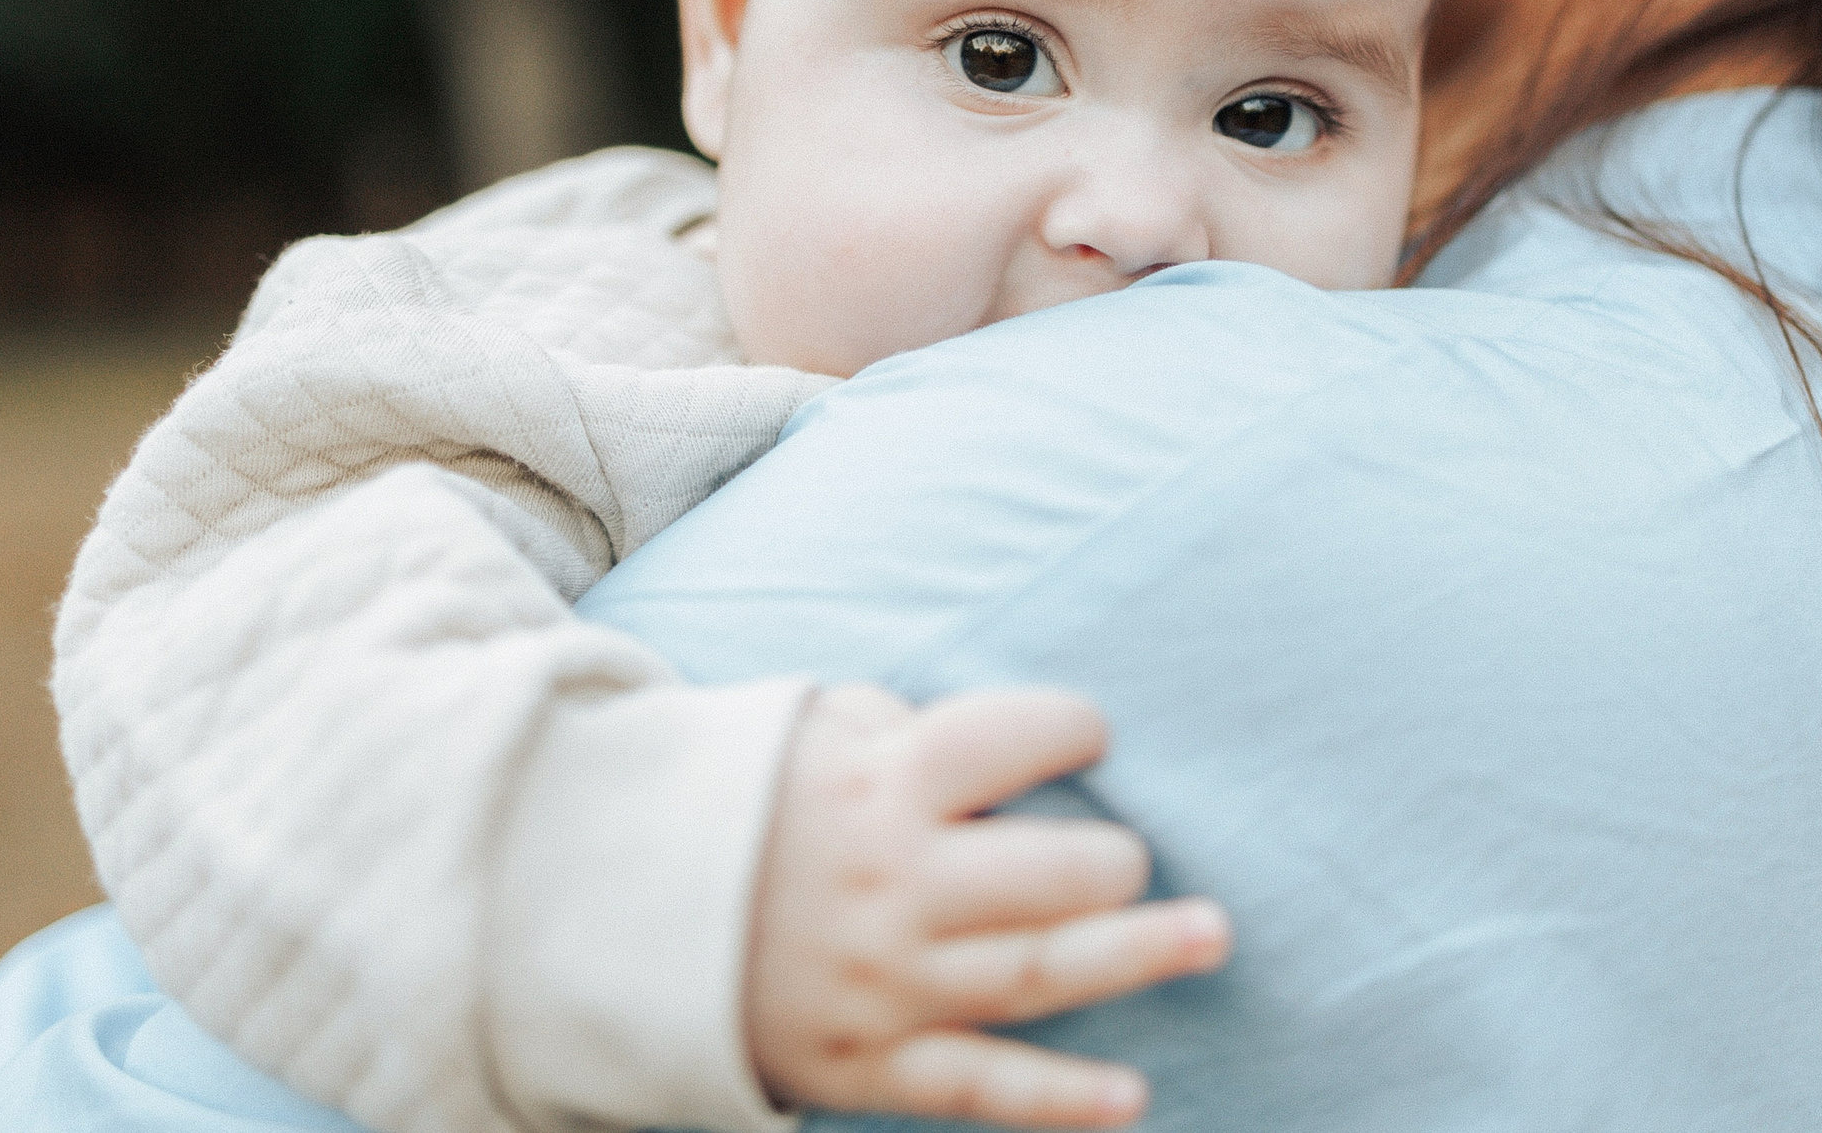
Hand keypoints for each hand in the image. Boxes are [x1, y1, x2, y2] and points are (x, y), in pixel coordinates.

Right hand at [745, 686, 1230, 1127]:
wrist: (610, 910)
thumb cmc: (739, 802)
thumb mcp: (805, 730)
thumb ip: (902, 727)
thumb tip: (1002, 743)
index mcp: (877, 785)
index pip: (1012, 740)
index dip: (1071, 726)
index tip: (1091, 733)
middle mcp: (892, 884)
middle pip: (1048, 872)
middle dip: (1114, 860)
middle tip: (1133, 858)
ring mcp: (884, 982)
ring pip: (1035, 974)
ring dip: (1134, 957)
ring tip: (1211, 935)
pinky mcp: (867, 1064)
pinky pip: (977, 1087)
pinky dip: (1058, 1100)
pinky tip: (1132, 1098)